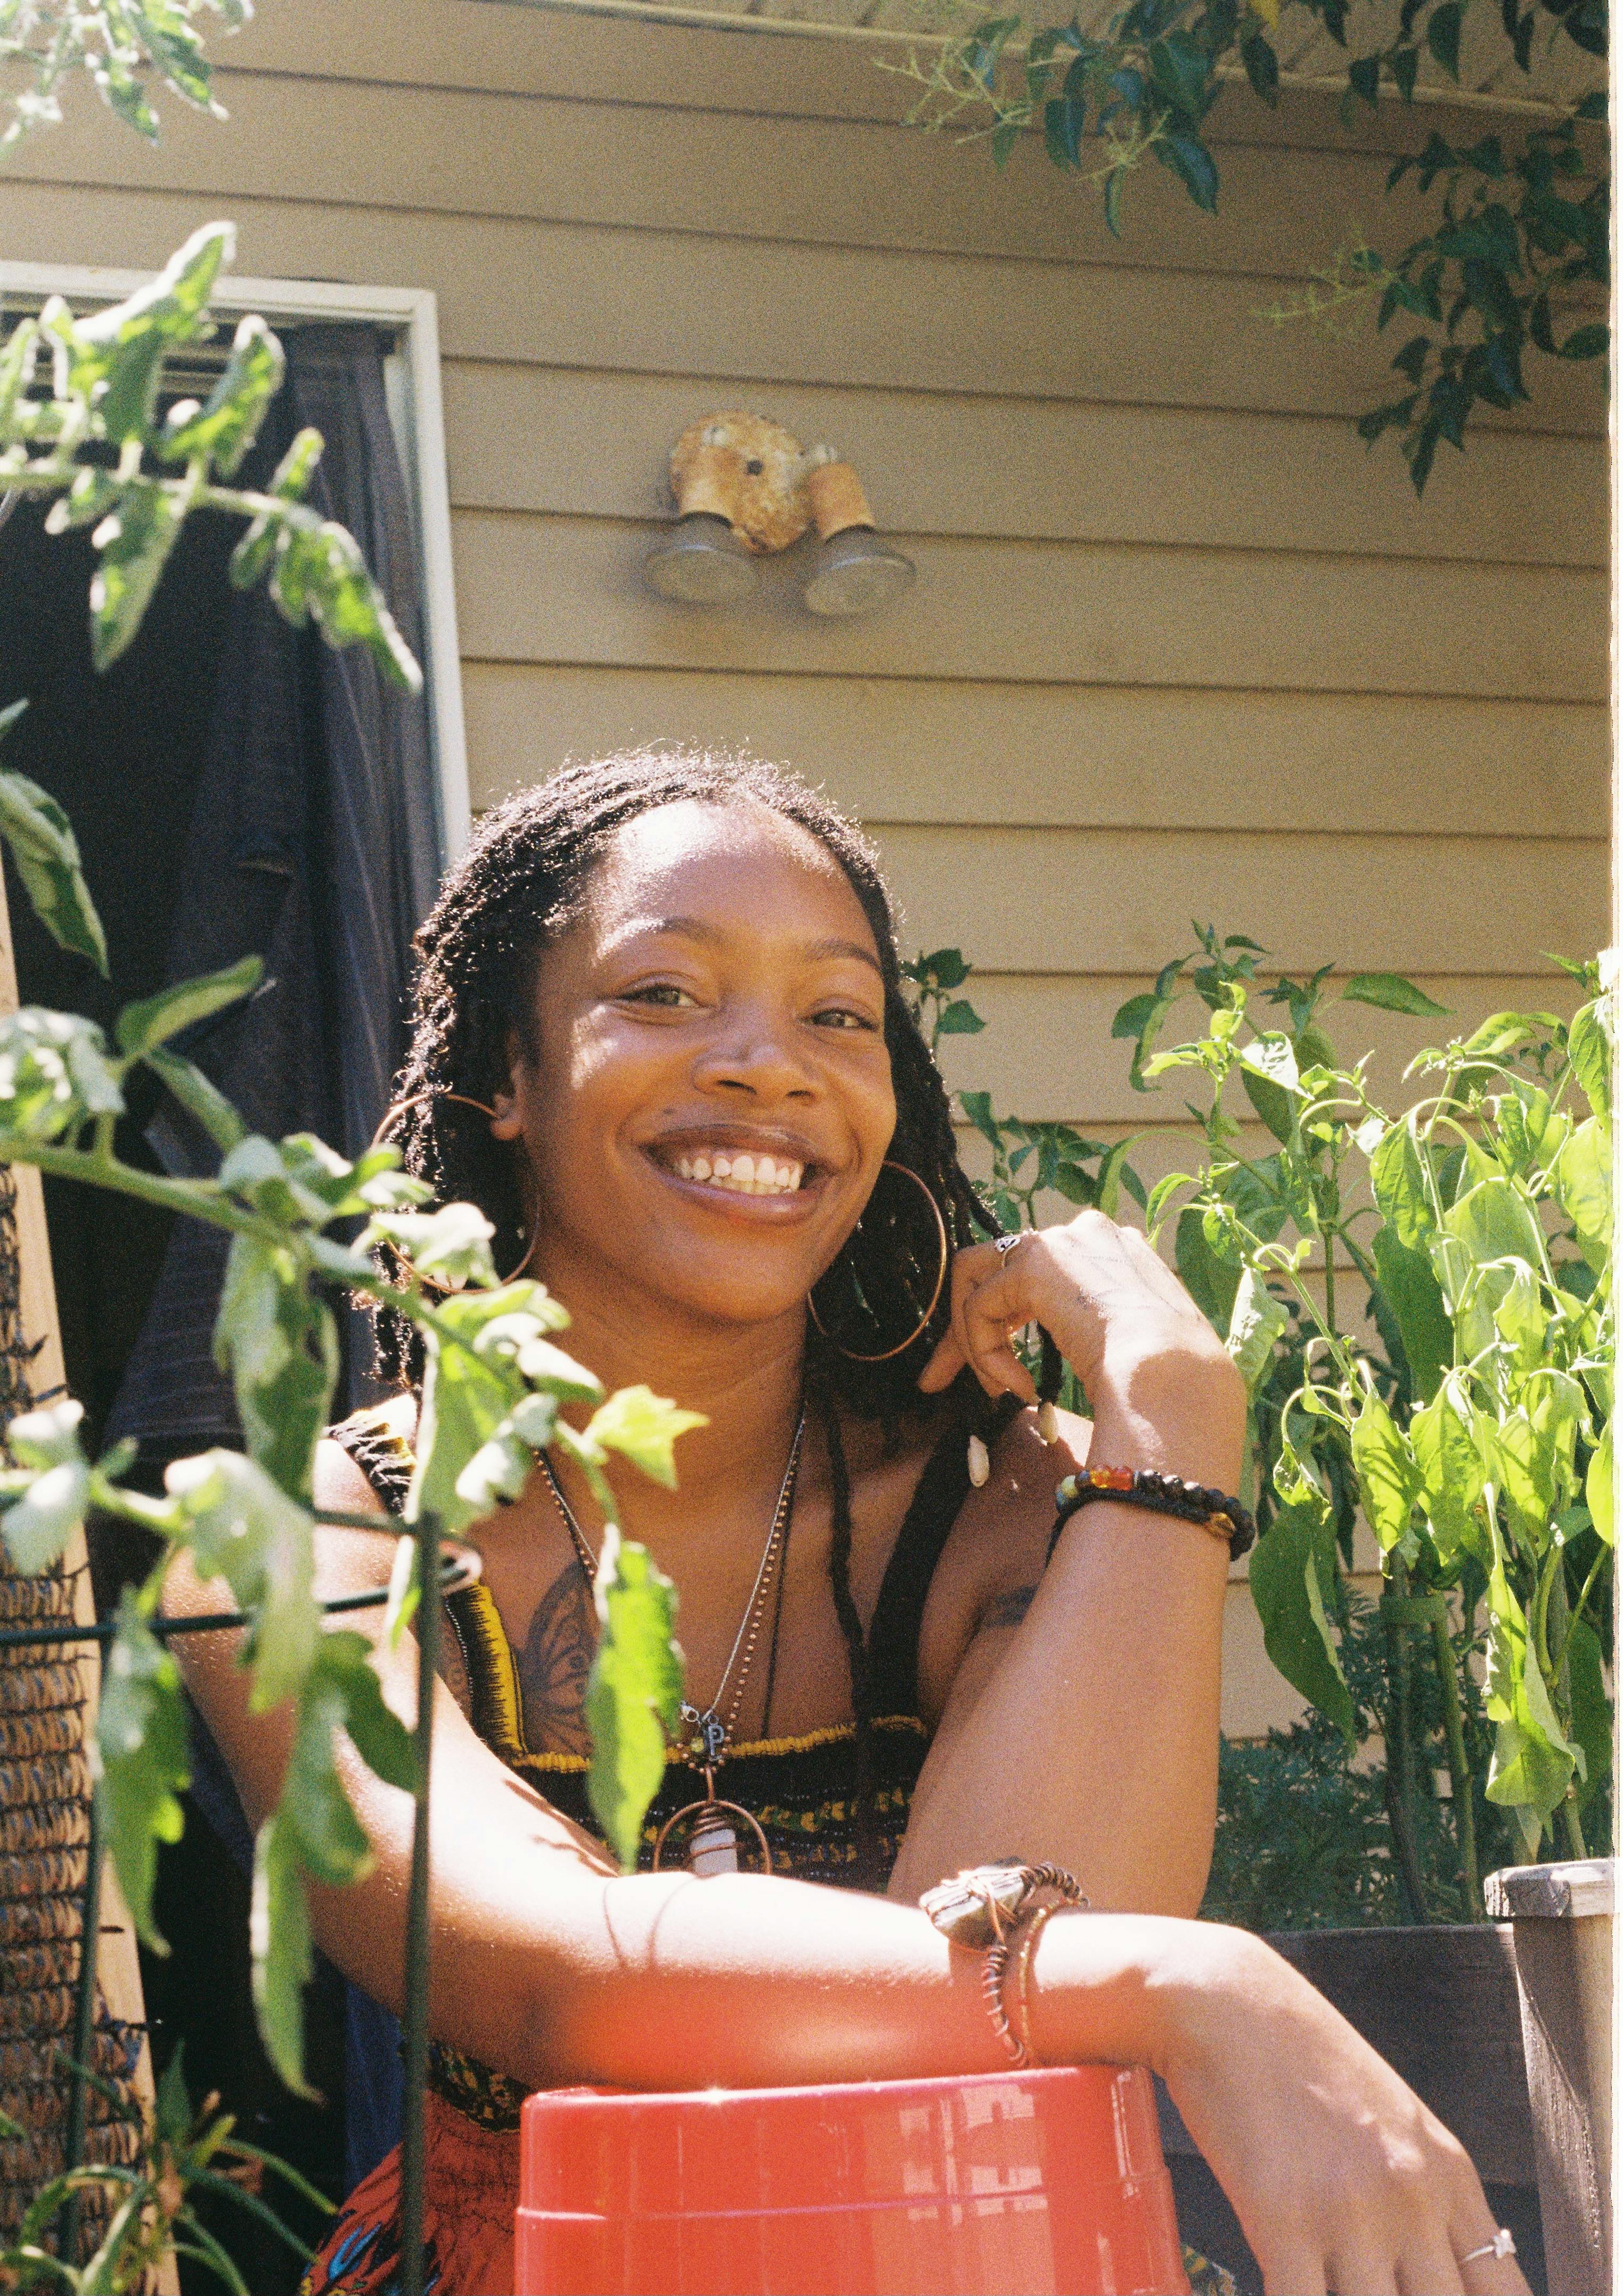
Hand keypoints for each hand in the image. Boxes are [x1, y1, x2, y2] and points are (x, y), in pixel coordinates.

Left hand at [918, 1210, 1239, 1425]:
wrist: (1173, 1375)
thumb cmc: (1165, 1378)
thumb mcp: (1128, 1342)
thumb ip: (1091, 1326)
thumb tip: (1074, 1339)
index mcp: (1112, 1251)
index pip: (1034, 1275)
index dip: (1003, 1321)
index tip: (996, 1374)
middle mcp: (1083, 1234)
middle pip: (996, 1270)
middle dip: (965, 1327)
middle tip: (940, 1379)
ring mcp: (1058, 1241)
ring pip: (977, 1282)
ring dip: (972, 1342)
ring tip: (991, 1390)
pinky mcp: (1033, 1263)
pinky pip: (980, 1307)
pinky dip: (984, 1351)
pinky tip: (1015, 1386)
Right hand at [1151, 1926, 1531, 2295]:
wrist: (1224, 2000)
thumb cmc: (1299, 2058)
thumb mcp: (1393, 2123)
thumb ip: (1424, 2201)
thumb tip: (1429, 2278)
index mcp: (1447, 2175)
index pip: (1505, 2294)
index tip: (1430, 2295)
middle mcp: (1412, 2198)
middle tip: (1366, 2285)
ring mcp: (1351, 2211)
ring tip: (1322, 2282)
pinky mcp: (1283, 2218)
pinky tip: (1279, 2281)